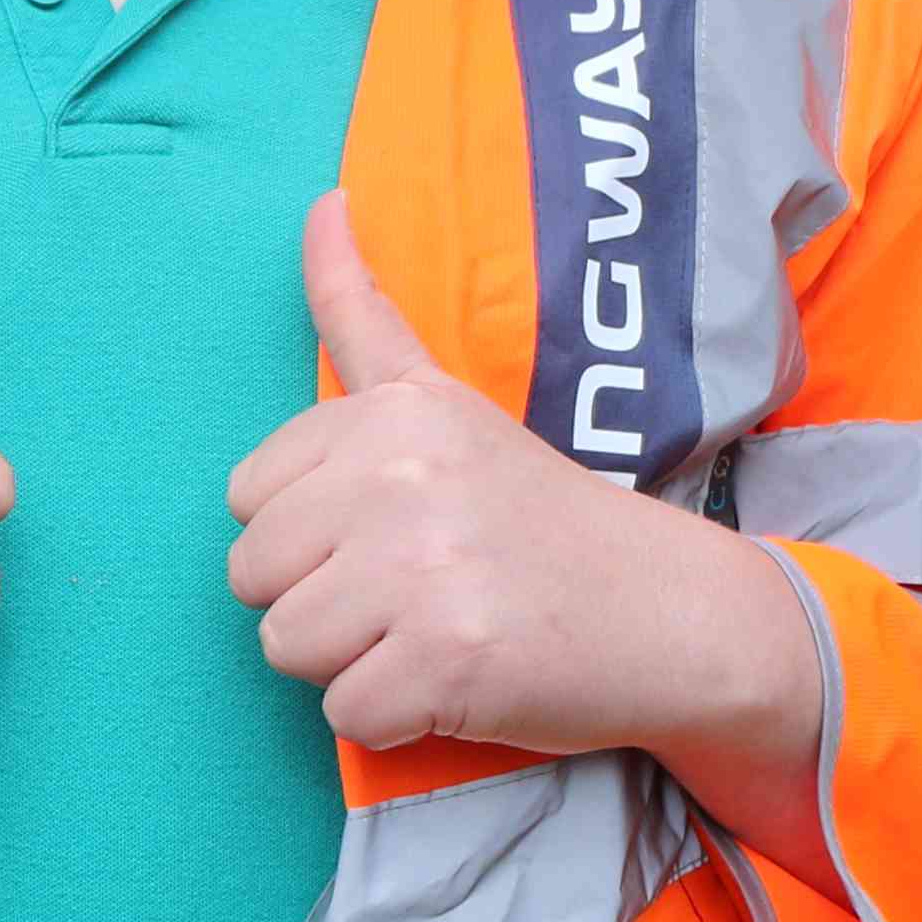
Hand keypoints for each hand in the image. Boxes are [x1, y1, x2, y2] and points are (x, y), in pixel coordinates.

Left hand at [223, 193, 817, 779]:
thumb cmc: (544, 517)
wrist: (673, 613)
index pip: (249, 496)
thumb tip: (320, 203)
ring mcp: (423, 571)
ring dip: (353, 662)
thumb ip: (366, 318)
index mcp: (394, 411)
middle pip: (252, 575)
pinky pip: (345, 714)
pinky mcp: (444, 661)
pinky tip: (462, 680)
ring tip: (436, 630)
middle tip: (418, 589)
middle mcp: (403, 477)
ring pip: (285, 646)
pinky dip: (397, 718)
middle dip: (322, 600)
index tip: (393, 528)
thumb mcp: (448, 402)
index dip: (311, 531)